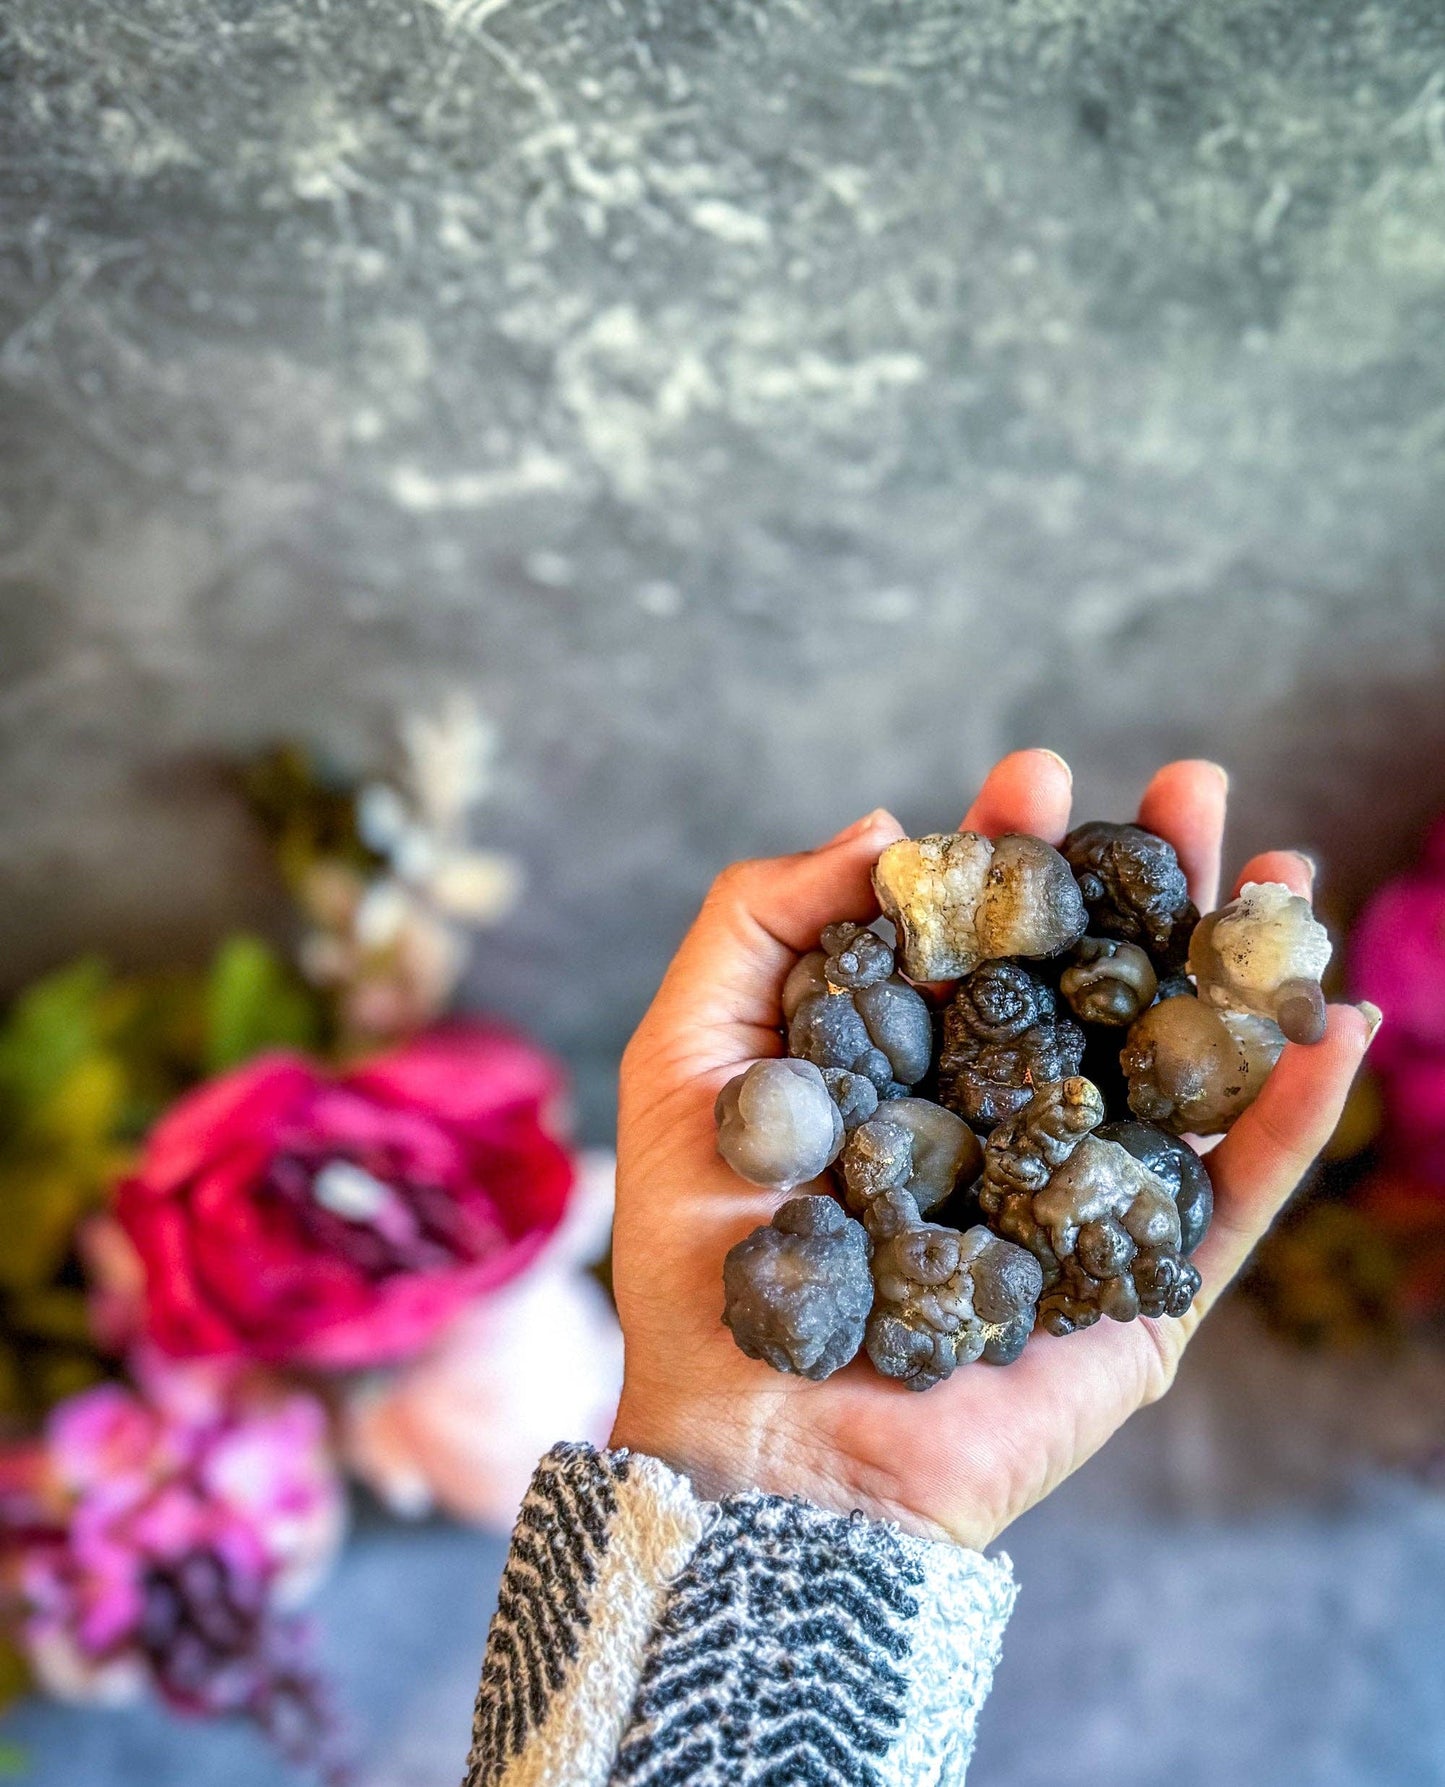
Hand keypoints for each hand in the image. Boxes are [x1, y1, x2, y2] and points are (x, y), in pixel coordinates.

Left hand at [608, 751, 1378, 1548]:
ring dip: (1240, 970)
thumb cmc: (697, 1254)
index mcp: (907, 1065)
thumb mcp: (689, 1058)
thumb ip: (759, 925)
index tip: (1034, 777)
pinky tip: (1334, 1024)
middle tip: (1190, 787)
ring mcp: (1075, 1202)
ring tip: (1284, 872)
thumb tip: (885, 826)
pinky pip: (1233, 1197)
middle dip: (1145, 882)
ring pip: (1177, 1067)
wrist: (751, 1440)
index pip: (980, 939)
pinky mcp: (1136, 1291)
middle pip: (1094, 982)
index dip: (1012, 856)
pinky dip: (1293, 1115)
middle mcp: (1001, 1120)